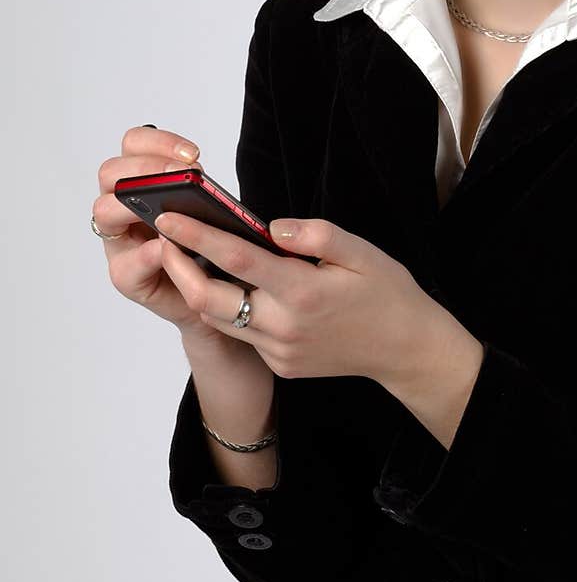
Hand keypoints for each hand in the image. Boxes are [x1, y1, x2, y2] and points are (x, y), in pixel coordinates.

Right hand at [93, 124, 221, 345]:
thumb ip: (196, 192)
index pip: (134, 145)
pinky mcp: (126, 276)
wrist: (212, 293)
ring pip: (104, 210)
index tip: (192, 155)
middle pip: (111, 171)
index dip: (158, 142)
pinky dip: (145, 255)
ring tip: (168, 213)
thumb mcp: (205, 210)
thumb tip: (197, 175)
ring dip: (133, 205)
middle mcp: (122, 207)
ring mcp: (119, 241)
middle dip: (145, 169)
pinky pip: (125, 265)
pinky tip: (165, 248)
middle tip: (181, 177)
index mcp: (140, 183)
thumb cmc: (206, 245)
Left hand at [154, 211, 446, 384]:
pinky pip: (244, 334)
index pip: (237, 258)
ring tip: (187, 257)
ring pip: (220, 320)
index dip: (197, 236)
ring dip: (198, 289)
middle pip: (209, 299)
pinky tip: (233, 286)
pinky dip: (231, 309)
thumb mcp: (362, 252)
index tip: (168, 216)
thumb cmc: (387, 293)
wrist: (407, 350)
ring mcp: (279, 351)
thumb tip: (272, 226)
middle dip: (178, 268)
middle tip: (164, 239)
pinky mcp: (281, 365)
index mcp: (303, 292)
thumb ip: (316, 234)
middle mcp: (284, 326)